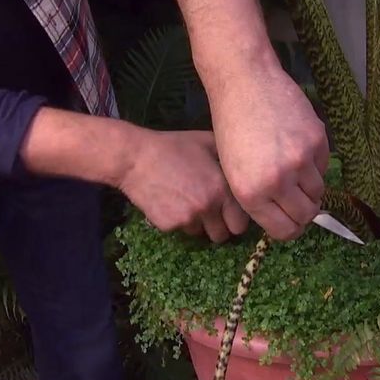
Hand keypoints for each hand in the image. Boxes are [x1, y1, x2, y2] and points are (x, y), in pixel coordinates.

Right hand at [119, 129, 249, 242]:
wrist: (135, 158)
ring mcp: (187, 219)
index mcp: (222, 189)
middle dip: (218, 228)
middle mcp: (208, 207)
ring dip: (197, 223)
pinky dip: (176, 220)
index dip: (236, 220)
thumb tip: (244, 166)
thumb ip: (228, 158)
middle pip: (221, 236)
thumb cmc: (172, 146)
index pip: (241, 223)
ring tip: (185, 201)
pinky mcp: (168, 225)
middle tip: (210, 215)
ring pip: (199, 233)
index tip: (229, 215)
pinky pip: (179, 229)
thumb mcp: (206, 142)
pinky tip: (169, 201)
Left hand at [210, 64, 328, 240]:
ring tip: (296, 173)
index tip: (290, 221)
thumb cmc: (232, 128)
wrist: (245, 84)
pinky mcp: (318, 141)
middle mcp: (278, 182)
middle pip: (306, 216)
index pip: (285, 231)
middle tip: (298, 201)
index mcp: (251, 194)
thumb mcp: (234, 172)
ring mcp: (301, 161)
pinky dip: (315, 165)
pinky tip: (298, 149)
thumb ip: (258, 199)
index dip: (290, 229)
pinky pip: (324, 167)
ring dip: (310, 189)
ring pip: (319, 193)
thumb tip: (284, 218)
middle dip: (303, 212)